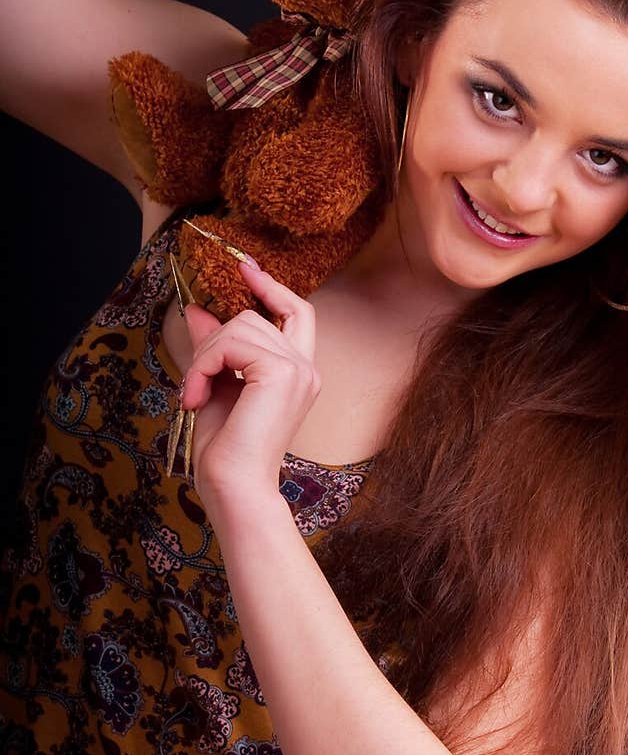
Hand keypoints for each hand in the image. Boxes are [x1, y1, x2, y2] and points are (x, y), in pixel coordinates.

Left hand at [180, 261, 320, 498]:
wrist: (233, 487)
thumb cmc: (226, 451)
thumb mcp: (214, 386)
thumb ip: (213, 348)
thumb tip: (196, 310)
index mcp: (298, 373)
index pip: (298, 312)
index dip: (272, 287)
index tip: (245, 267)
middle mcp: (306, 368)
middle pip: (252, 318)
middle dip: (213, 343)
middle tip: (194, 383)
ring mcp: (298, 370)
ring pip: (238, 326)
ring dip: (204, 359)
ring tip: (194, 396)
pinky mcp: (281, 373)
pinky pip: (230, 343)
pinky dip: (204, 366)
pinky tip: (197, 397)